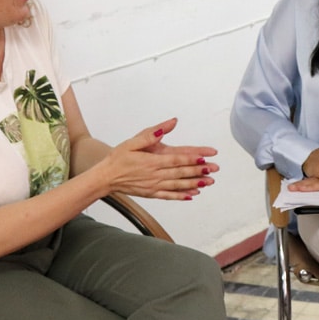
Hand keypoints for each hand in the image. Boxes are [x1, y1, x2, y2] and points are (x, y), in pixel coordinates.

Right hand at [99, 119, 217, 200]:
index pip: (176, 160)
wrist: (105, 177)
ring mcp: (153, 186)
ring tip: (208, 182)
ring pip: (177, 186)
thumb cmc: (118, 158)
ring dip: (194, 184)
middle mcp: (154, 175)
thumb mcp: (132, 142)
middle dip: (198, 171)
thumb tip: (170, 123)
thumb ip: (152, 133)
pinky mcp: (151, 193)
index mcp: (151, 161)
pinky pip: (169, 196)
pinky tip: (192, 195)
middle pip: (180, 173)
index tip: (205, 157)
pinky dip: (181, 196)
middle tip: (213, 169)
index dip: (191, 159)